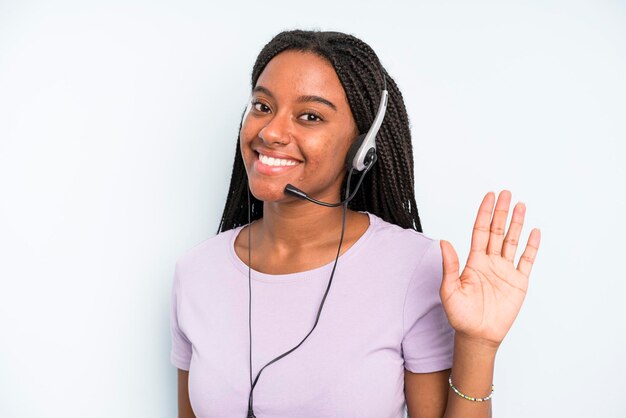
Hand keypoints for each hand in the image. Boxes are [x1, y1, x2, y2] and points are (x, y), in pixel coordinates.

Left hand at [439, 190, 540, 348]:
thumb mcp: (449, 290)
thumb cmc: (460, 315)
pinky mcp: (518, 282)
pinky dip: (532, 247)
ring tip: (521, 205)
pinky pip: (526, 261)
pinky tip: (534, 232)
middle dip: (502, 212)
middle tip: (507, 193)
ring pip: (512, 242)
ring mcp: (505, 271)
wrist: (478, 336)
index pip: (480, 231)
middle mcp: (490, 262)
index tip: (489, 196)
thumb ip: (449, 266)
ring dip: (517, 224)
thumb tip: (443, 242)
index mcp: (474, 261)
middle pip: (497, 231)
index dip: (484, 214)